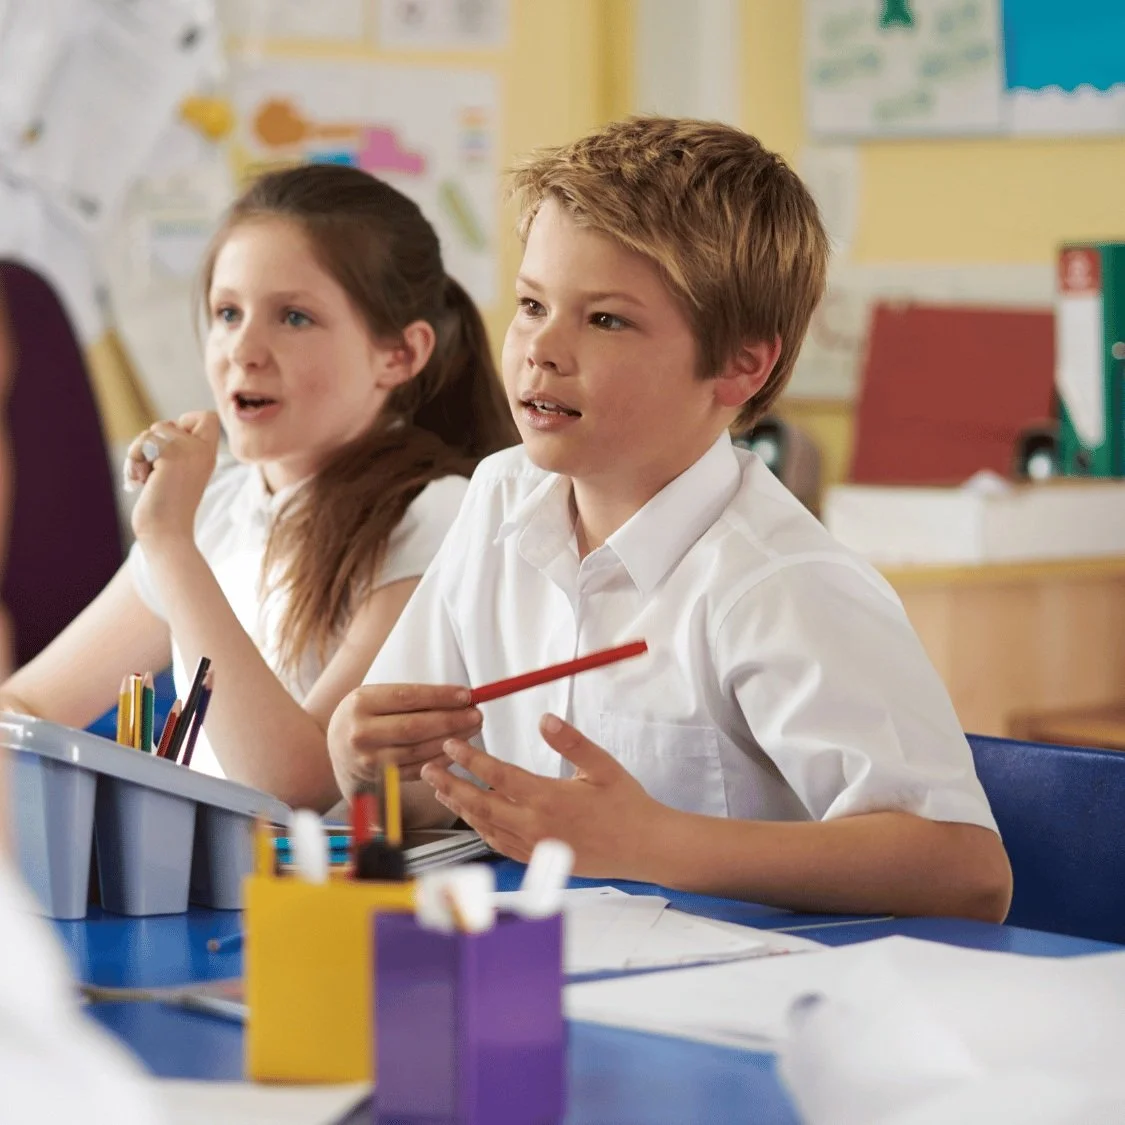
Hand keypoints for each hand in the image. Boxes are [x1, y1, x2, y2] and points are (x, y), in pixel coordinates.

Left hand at [128, 412, 220, 543]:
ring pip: (154, 430)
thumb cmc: (167, 506)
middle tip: (156, 469)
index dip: (187, 422)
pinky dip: (136, 460)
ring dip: (141, 453)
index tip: (176, 446)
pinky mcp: (170, 456)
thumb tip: (164, 426)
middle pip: (170, 422)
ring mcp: (189, 452)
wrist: (166, 532)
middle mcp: (203, 450)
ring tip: (148, 477)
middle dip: (153, 443)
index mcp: (208, 454)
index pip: (208, 417)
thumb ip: (178, 448)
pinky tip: (143, 481)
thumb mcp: (179, 470)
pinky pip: (144, 442)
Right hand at [327, 683, 482, 793]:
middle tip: (477, 715)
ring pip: (418, 751)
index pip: (408, 697)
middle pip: (415, 726)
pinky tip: (457, 750)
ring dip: (451, 741)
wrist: (335, 747)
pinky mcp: (379, 779)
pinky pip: (417, 769)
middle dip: (451, 720)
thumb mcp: (377, 696)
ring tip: (472, 729)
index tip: (467, 695)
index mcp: (361, 703)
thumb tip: (461, 696)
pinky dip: (440, 759)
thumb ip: (414, 697)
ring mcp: (369, 759)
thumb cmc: (366, 715)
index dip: (440, 696)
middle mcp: (361, 732)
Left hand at [420, 713, 667, 878]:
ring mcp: (535, 846)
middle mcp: (535, 826)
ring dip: (461, 806)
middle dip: (451, 784)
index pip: (498, 776)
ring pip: (486, 826)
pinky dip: (481, 828)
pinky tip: (474, 817)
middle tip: (429, 768)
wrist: (644, 848)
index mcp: (548, 799)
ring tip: (443, 789)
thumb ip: (571, 742)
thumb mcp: (602, 765)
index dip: (470, 759)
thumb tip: (545, 718)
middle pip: (480, 804)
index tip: (451, 745)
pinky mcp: (539, 859)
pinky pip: (500, 844)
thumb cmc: (627, 805)